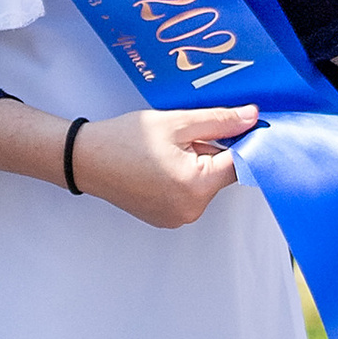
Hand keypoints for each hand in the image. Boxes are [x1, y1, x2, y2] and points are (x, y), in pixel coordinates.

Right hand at [69, 103, 257, 228]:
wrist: (85, 159)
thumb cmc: (123, 140)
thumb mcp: (176, 123)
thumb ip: (219, 120)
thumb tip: (252, 118)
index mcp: (196, 184)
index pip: (242, 163)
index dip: (242, 142)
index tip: (236, 128)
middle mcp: (191, 209)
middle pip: (222, 175)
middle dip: (212, 153)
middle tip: (183, 138)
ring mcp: (178, 218)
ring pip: (206, 186)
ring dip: (198, 167)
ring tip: (165, 153)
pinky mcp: (168, 220)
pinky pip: (190, 196)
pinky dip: (184, 180)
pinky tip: (160, 167)